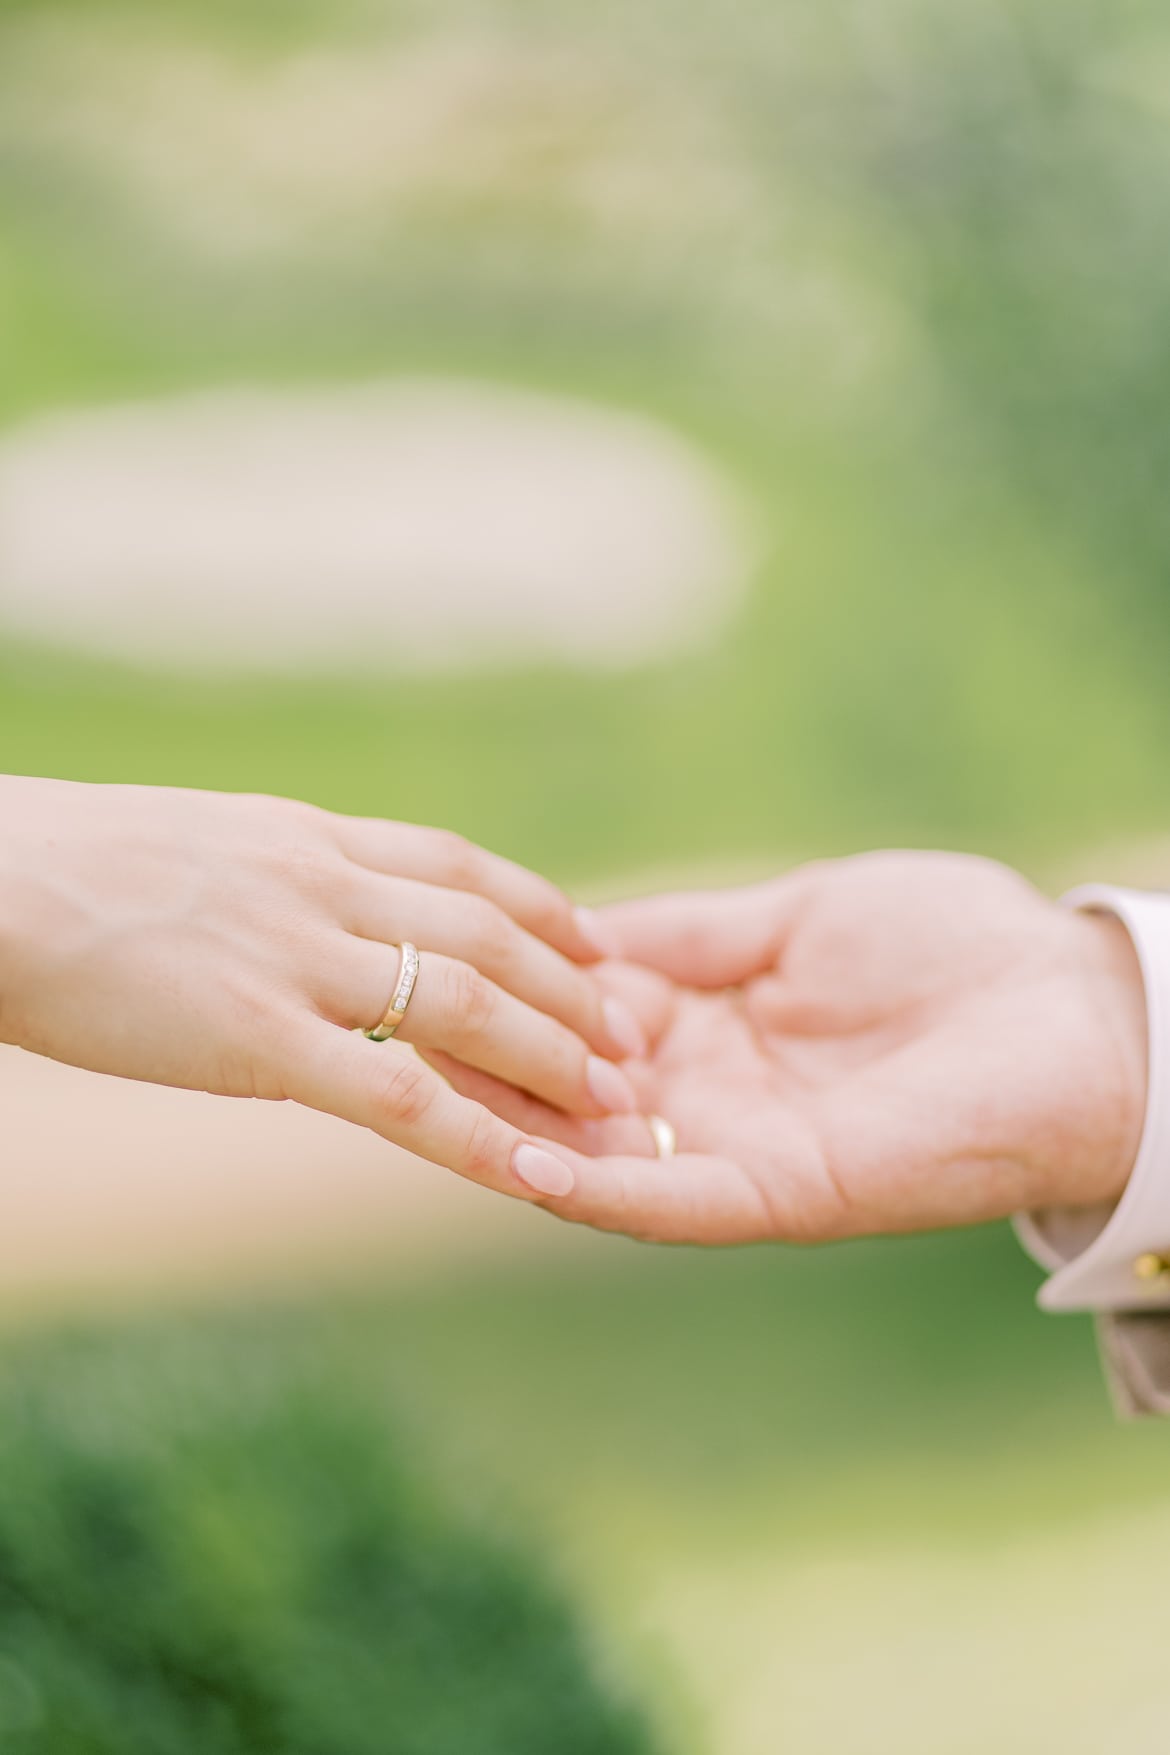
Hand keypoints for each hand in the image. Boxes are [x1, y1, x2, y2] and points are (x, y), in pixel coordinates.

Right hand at [0, 776, 647, 1198]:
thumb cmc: (72, 872)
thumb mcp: (200, 849)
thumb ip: (277, 880)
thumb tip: (312, 917)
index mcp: (307, 839)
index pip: (457, 864)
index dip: (538, 905)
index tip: (591, 941)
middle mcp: (321, 886)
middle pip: (485, 930)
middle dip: (570, 987)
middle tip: (632, 1037)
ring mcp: (296, 958)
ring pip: (464, 1002)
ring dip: (550, 1053)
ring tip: (613, 1100)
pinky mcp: (258, 1037)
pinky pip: (397, 1095)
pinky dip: (477, 1137)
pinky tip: (533, 1172)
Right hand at [440, 853, 1148, 1242]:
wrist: (1071, 1005)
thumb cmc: (954, 945)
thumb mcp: (794, 914)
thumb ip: (693, 937)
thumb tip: (586, 933)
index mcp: (712, 1028)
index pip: (579, 1024)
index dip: (505, 1002)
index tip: (421, 970)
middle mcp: (711, 1099)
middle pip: (569, 1095)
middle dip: (482, 1073)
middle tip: (386, 1038)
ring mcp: (741, 1151)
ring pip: (600, 1158)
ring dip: (513, 1135)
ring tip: (418, 1105)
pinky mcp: (785, 1194)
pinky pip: (671, 1202)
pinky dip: (597, 1189)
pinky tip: (519, 1163)